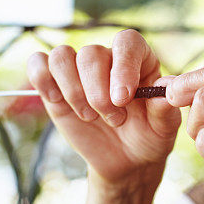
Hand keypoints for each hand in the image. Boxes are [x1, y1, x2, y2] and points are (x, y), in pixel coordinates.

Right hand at [27, 30, 180, 186]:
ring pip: (62, 56)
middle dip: (99, 94)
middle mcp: (108, 58)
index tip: (123, 98)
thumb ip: (165, 108)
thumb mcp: (164, 128)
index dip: (122, 66)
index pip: (127, 42)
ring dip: (74, 91)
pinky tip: (57, 102)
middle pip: (91, 54)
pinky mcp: (55, 84)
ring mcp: (80, 70)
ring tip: (91, 117)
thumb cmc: (149, 137)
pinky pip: (38, 64)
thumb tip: (165, 86)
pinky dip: (43, 80)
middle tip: (116, 119)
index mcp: (140, 60)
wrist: (127, 160)